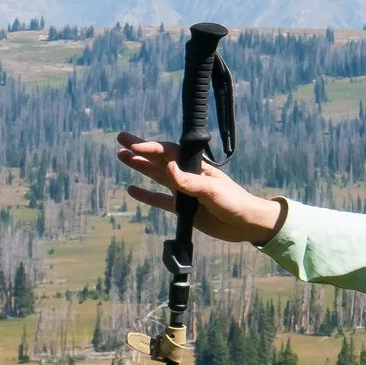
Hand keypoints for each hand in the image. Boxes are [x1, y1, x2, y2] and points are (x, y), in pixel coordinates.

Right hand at [114, 133, 284, 243]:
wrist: (245, 224)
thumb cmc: (233, 202)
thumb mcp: (211, 189)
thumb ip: (188, 181)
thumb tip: (168, 167)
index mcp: (196, 165)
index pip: (169, 152)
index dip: (150, 148)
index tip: (133, 145)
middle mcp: (187, 175)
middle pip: (159, 159)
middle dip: (140, 150)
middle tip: (120, 140)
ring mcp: (184, 192)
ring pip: (157, 176)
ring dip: (140, 167)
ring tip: (122, 157)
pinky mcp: (183, 210)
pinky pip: (160, 200)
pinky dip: (146, 196)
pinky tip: (132, 190)